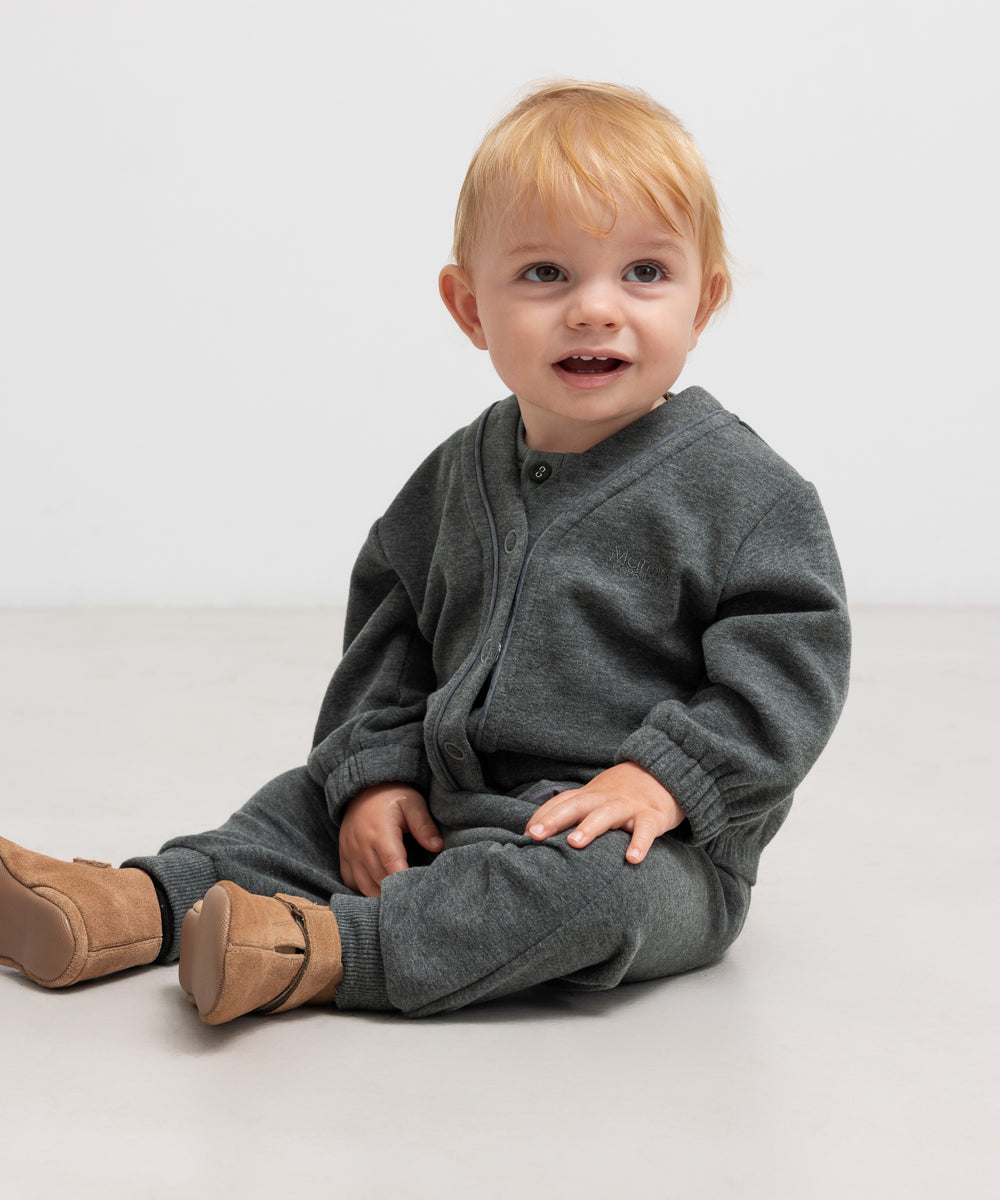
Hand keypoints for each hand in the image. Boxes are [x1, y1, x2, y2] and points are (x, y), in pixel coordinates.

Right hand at [339, 783, 442, 896]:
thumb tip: (438, 846)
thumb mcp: (412, 803)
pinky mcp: (345, 858)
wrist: (363, 789)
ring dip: (381, 895)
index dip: (405, 881)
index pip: (392, 866)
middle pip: (379, 881)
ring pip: (364, 887)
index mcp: (380, 833)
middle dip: (397, 893)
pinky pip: (351, 883)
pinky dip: (365, 890)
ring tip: (400, 899)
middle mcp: (361, 846)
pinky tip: (380, 891)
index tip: (419, 892)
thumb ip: (424, 825)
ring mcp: (350, 854)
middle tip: (415, 899)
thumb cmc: (392, 796)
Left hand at [525, 762, 684, 863]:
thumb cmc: (622, 795)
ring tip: (574, 842)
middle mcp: (605, 799)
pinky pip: (646, 831)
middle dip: (555, 819)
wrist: (665, 774)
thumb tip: (537, 833)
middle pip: (577, 805)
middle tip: (536, 835)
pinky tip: (632, 859)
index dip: (542, 816)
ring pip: (606, 814)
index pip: (562, 802)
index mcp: (590, 796)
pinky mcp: (652, 816)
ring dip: (590, 827)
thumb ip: (573, 811)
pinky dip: (639, 843)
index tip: (525, 834)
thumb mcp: (597, 798)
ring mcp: (628, 806)